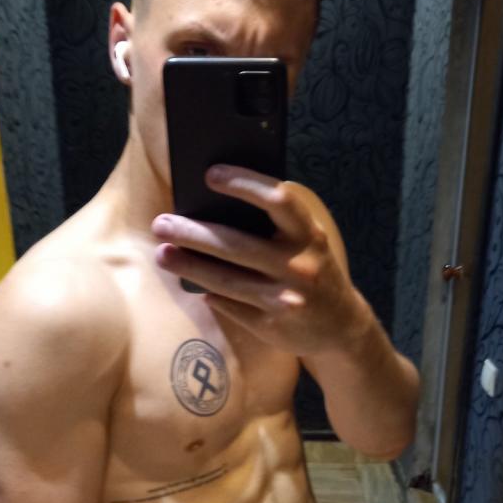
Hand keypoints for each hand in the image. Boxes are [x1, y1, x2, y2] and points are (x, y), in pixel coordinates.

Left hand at [151, 164, 366, 355]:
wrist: (342, 327)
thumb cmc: (314, 270)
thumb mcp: (308, 242)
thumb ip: (276, 226)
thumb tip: (214, 207)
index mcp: (310, 235)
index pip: (278, 200)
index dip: (244, 183)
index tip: (210, 174)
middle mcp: (300, 266)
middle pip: (237, 245)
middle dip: (193, 232)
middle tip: (161, 223)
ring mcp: (286, 300)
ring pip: (226, 281)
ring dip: (189, 266)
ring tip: (162, 254)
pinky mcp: (272, 327)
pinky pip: (231, 306)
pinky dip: (210, 294)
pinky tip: (191, 284)